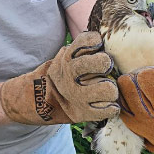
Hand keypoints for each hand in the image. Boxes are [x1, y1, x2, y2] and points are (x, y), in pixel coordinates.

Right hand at [0, 31, 119, 124]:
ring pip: (108, 89)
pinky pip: (108, 110)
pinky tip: (106, 104)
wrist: (41, 100)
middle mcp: (71, 74)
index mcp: (68, 57)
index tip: (97, 45)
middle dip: (106, 64)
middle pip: (102, 62)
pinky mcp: (83, 113)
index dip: (95, 41)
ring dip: (111, 89)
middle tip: (105, 68)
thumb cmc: (65, 74)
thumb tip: (103, 40)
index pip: (88, 40)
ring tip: (106, 90)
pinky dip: (111, 108)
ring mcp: (77, 95)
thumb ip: (82, 48)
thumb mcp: (66, 56)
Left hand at [118, 56, 153, 153]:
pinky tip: (131, 90)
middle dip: (147, 70)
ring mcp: (152, 120)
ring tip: (139, 82)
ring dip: (133, 77)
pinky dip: (123, 85)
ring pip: (130, 81)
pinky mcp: (133, 122)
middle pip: (149, 75)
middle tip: (149, 75)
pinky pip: (120, 91)